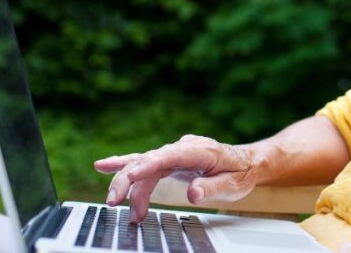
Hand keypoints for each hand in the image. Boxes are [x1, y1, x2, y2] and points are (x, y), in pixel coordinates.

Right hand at [94, 134, 256, 222]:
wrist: (247, 162)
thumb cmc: (240, 173)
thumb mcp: (233, 185)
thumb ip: (212, 187)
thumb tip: (193, 193)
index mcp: (201, 151)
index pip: (170, 156)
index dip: (149, 165)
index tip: (131, 174)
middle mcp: (184, 147)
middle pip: (150, 160)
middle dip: (129, 180)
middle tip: (114, 203)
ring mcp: (175, 152)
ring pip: (144, 164)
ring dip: (128, 184)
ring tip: (113, 203)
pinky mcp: (169, 160)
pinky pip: (145, 163)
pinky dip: (125, 167)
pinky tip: (103, 166)